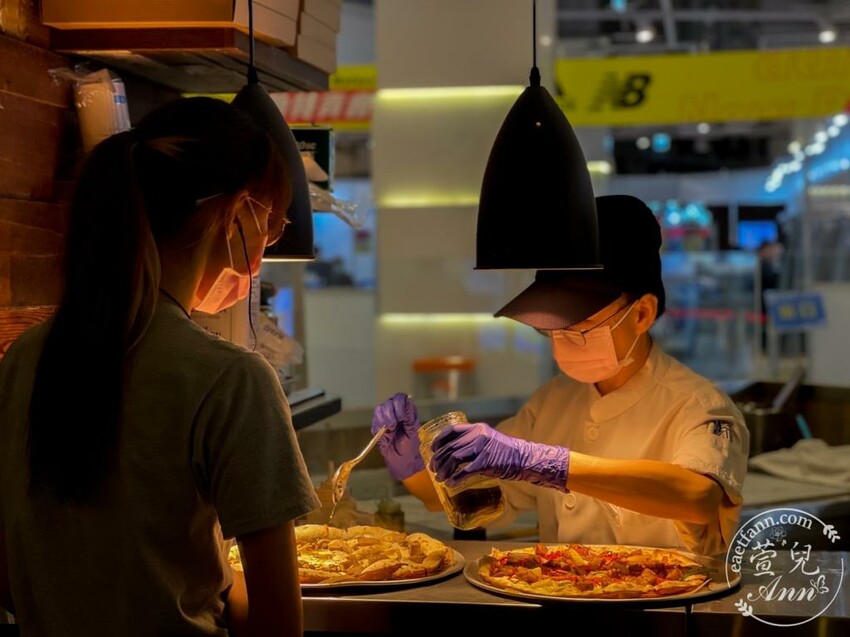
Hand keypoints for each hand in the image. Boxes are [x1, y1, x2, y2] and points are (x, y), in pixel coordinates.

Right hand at [372, 393, 424, 480]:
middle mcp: (396, 412)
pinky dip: (377, 426)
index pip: (400, 398)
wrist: (403, 462)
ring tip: (389, 430)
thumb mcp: (413, 430)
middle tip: (393, 426)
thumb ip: (409, 415)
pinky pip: (374, 421)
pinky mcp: (378, 427)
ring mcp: (386, 419)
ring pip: (379, 409)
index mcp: (407, 411)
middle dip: (390, 413)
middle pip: (389, 402)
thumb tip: (409, 398)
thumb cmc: (411, 447)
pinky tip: (382, 434)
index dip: (399, 405)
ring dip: (383, 419)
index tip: (401, 418)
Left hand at [430, 422, 569, 490]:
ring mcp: (482, 449)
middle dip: (438, 459)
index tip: (432, 449)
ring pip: (454, 459)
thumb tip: (453, 451)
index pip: (452, 431)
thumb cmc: (505, 451)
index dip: (439, 440)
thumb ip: (473, 440)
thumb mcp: (488, 438)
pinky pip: (465, 471)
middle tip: (433, 469)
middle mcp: (478, 436)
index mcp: (477, 428)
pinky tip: (451, 483)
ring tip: (440, 478)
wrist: (524, 458)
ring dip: (444, 470)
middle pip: (450, 447)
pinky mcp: (485, 463)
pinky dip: (455, 478)